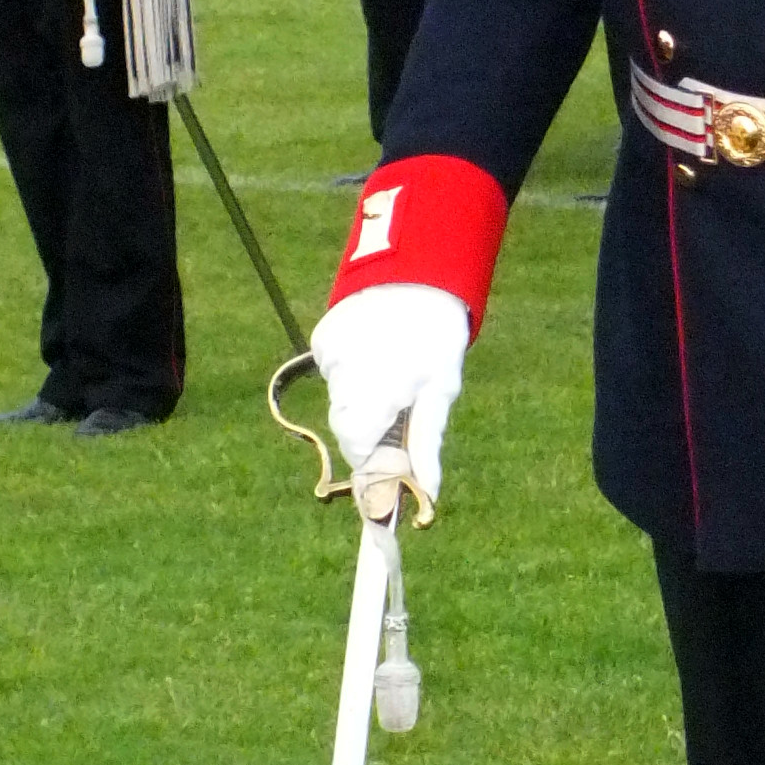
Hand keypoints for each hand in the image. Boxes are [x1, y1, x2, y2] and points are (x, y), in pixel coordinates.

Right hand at [312, 282, 468, 504]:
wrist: (417, 274)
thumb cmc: (438, 336)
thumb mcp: (442, 388)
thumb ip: (427, 441)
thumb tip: (426, 491)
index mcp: (378, 389)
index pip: (358, 450)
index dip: (373, 464)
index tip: (389, 467)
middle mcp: (345, 374)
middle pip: (347, 428)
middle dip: (371, 432)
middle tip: (399, 409)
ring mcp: (329, 354)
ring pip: (341, 400)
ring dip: (363, 399)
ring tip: (391, 370)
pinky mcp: (322, 339)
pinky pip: (334, 373)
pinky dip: (353, 373)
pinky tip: (374, 352)